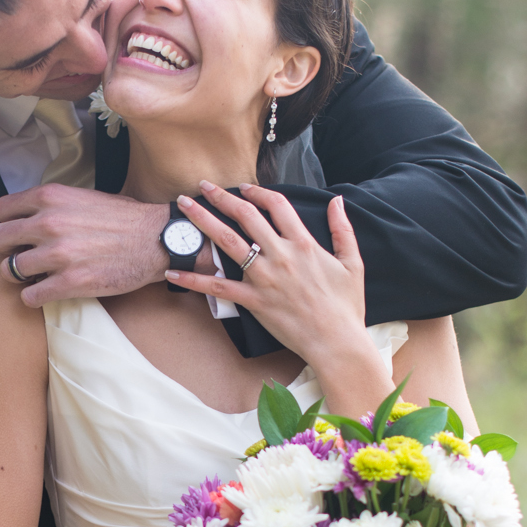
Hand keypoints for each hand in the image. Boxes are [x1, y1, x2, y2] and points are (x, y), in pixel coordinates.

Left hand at [0, 186, 171, 304]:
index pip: (1, 210)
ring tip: (36, 275)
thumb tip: (31, 216)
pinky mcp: (69, 283)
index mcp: (50, 197)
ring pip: (9, 270)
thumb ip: (53, 205)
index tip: (17, 233)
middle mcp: (48, 223)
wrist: (156, 241)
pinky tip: (46, 291)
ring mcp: (57, 255)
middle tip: (21, 256)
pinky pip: (29, 296)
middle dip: (6, 250)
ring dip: (20, 276)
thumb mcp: (83, 197)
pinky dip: (33, 297)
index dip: (7, 223)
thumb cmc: (125, 219)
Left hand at [167, 184, 390, 411]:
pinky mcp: (254, 301)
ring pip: (227, 242)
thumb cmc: (346, 306)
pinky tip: (174, 271)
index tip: (244, 187)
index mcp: (304, 243)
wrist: (337, 341)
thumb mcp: (353, 263)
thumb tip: (337, 201)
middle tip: (202, 185)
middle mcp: (280, 255)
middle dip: (221, 197)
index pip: (277, 206)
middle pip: (246, 216)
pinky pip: (219, 288)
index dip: (258, 192)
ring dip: (203, 221)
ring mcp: (264, 278)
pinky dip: (195, 279)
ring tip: (184, 207)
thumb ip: (343, 229)